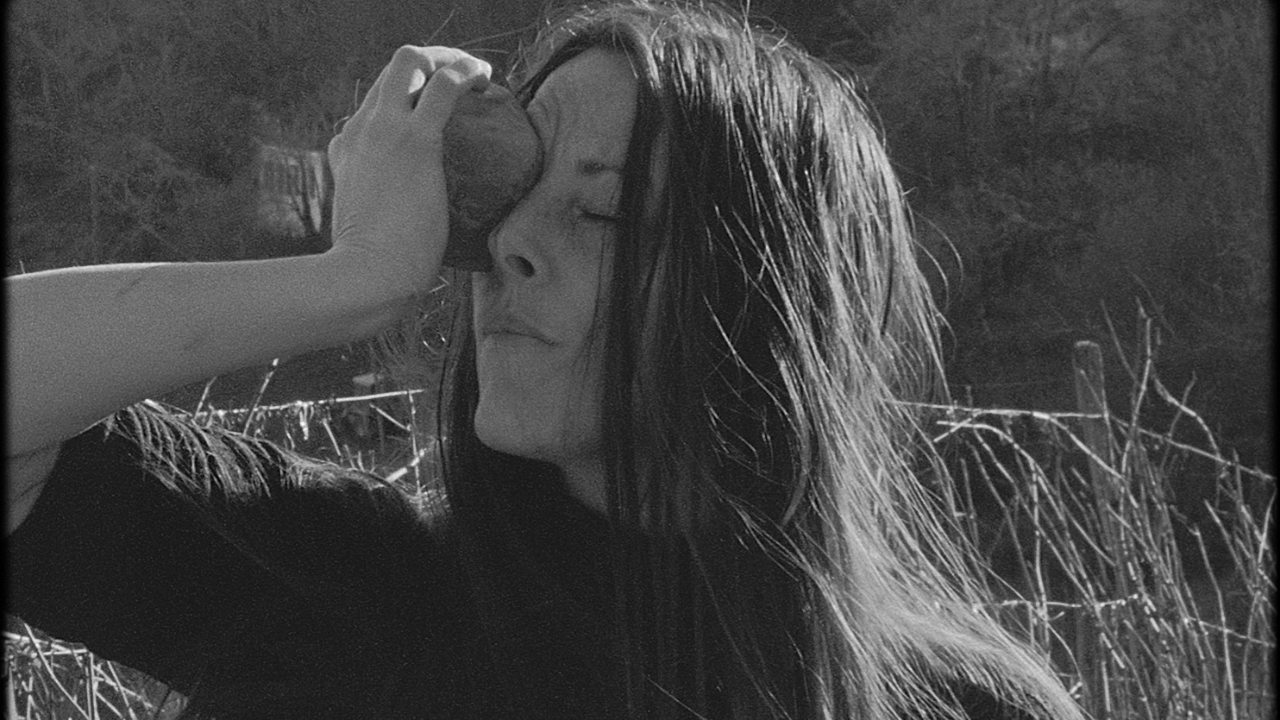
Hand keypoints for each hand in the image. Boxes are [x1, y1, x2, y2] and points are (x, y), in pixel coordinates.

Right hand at [327, 46, 491, 296]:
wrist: (363, 278)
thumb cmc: (372, 274)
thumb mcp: (369, 236)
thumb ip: (385, 224)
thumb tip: (412, 240)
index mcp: (347, 153)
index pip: (372, 107)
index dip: (404, 99)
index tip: (434, 112)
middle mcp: (360, 131)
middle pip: (390, 72)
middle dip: (427, 61)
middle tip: (461, 79)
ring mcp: (383, 131)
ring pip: (411, 62)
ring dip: (448, 58)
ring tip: (479, 74)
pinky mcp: (414, 141)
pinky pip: (444, 86)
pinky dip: (466, 71)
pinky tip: (486, 78)